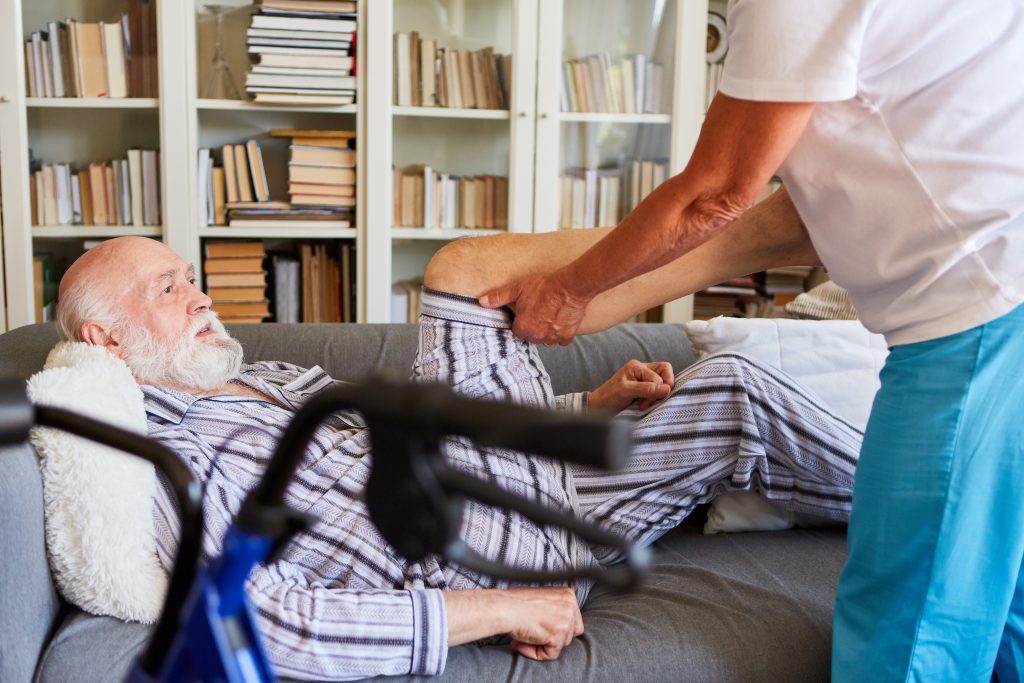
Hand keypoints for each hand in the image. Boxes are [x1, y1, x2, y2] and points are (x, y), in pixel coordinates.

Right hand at [443, 587, 582, 659]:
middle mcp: (570, 607)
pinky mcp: (557, 636)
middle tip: (531, 634)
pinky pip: (550, 654)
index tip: (540, 627)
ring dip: (541, 645)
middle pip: (568, 633)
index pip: (573, 619)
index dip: (556, 627)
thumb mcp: (543, 597)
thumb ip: (554, 607)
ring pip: (560, 644)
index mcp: (568, 595)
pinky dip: (535, 653)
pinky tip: (521, 643)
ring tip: (523, 637)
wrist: (505, 607)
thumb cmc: (516, 601)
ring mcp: (565, 622)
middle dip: (551, 637)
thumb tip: (555, 622)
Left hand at [479, 272, 589, 345]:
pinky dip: (560, 333)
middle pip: (531, 336)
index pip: (517, 330)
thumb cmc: (544, 287)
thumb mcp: (517, 289)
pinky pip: (561, 340)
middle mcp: (537, 336)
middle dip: (533, 327)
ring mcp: (553, 337)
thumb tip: (482, 301)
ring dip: (546, 331)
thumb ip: (499, 297)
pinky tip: (560, 321)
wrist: (570, 286)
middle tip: (538, 312)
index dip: (521, 321)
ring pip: (546, 339)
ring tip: (549, 316)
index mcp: (523, 327)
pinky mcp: (567, 336)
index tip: (526, 313)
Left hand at [589, 360, 674, 411]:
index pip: (662, 371)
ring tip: (643, 404)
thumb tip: (667, 388)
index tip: (648, 400)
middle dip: (661, 389)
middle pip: (666, 373)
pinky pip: (658, 392)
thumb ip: (646, 389)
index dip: (659, 387)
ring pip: (664, 383)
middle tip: (648, 401)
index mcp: (637, 366)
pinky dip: (654, 400)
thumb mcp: (626, 391)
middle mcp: (642, 370)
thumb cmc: (609, 397)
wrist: (599, 408)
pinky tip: (643, 406)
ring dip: (657, 396)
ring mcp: (644, 380)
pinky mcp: (644, 390)